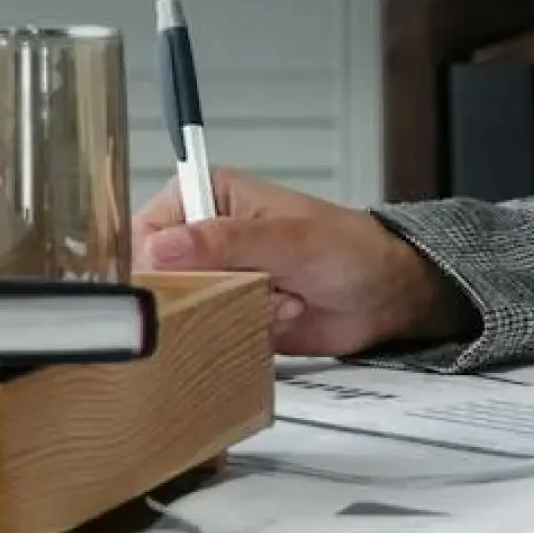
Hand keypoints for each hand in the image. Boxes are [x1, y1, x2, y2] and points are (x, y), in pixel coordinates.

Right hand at [136, 168, 474, 357]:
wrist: (387, 294)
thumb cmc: (348, 247)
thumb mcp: (288, 239)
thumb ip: (225, 243)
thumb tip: (162, 247)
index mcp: (208, 196)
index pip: (146, 233)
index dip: (155, 266)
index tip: (181, 285)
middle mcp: (204, 237)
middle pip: (159, 281)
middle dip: (206, 296)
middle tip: (255, 288)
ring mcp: (216, 278)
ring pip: (184, 313)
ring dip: (232, 316)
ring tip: (282, 299)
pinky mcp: (228, 313)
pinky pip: (209, 336)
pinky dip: (244, 333)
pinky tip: (286, 315)